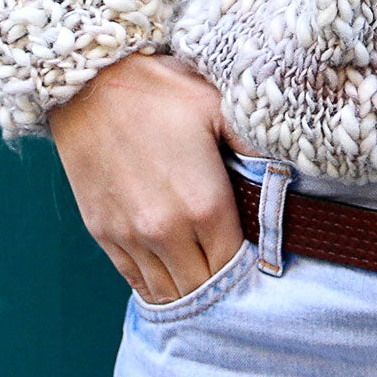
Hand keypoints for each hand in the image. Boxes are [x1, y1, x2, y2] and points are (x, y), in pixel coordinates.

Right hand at [48, 50, 265, 304]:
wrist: (89, 86)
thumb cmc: (161, 91)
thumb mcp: (219, 108)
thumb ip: (254, 147)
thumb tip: (287, 169)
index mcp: (204, 204)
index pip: (234, 264)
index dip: (248, 267)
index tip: (257, 257)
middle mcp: (166, 231)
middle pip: (201, 287)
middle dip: (220, 283)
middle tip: (234, 271)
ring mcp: (130, 236)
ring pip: (167, 290)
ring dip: (187, 289)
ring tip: (204, 276)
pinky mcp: (102, 233)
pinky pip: (133, 278)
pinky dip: (154, 283)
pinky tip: (170, 275)